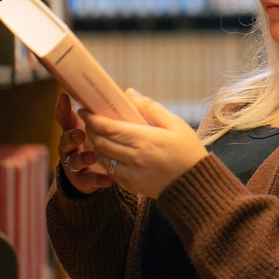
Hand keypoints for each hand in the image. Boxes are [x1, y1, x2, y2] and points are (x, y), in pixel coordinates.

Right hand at [55, 93, 113, 194]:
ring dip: (82, 158)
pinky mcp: (81, 180)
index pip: (66, 118)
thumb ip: (109, 113)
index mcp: (75, 130)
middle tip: (80, 133)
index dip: (63, 108)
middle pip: (65, 139)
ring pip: (73, 161)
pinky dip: (96, 179)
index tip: (64, 97)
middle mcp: (71, 146)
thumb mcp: (102, 127)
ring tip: (92, 156)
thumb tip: (127, 93)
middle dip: (71, 136)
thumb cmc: (100, 143)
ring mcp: (74, 164)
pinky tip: (107, 180)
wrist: (93, 174)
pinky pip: (87, 180)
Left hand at [79, 89, 208, 199]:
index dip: (93, 118)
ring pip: (102, 157)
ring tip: (96, 134)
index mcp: (145, 139)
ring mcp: (131, 173)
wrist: (194, 184)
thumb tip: (130, 93)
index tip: (84, 110)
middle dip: (90, 129)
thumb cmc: (187, 151)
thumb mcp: (175, 124)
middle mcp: (135, 157)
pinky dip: (104, 159)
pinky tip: (107, 151)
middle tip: (88, 120)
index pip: (110, 127)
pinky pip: (109, 170)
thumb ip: (150, 108)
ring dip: (95, 144)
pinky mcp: (131, 185)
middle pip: (101, 141)